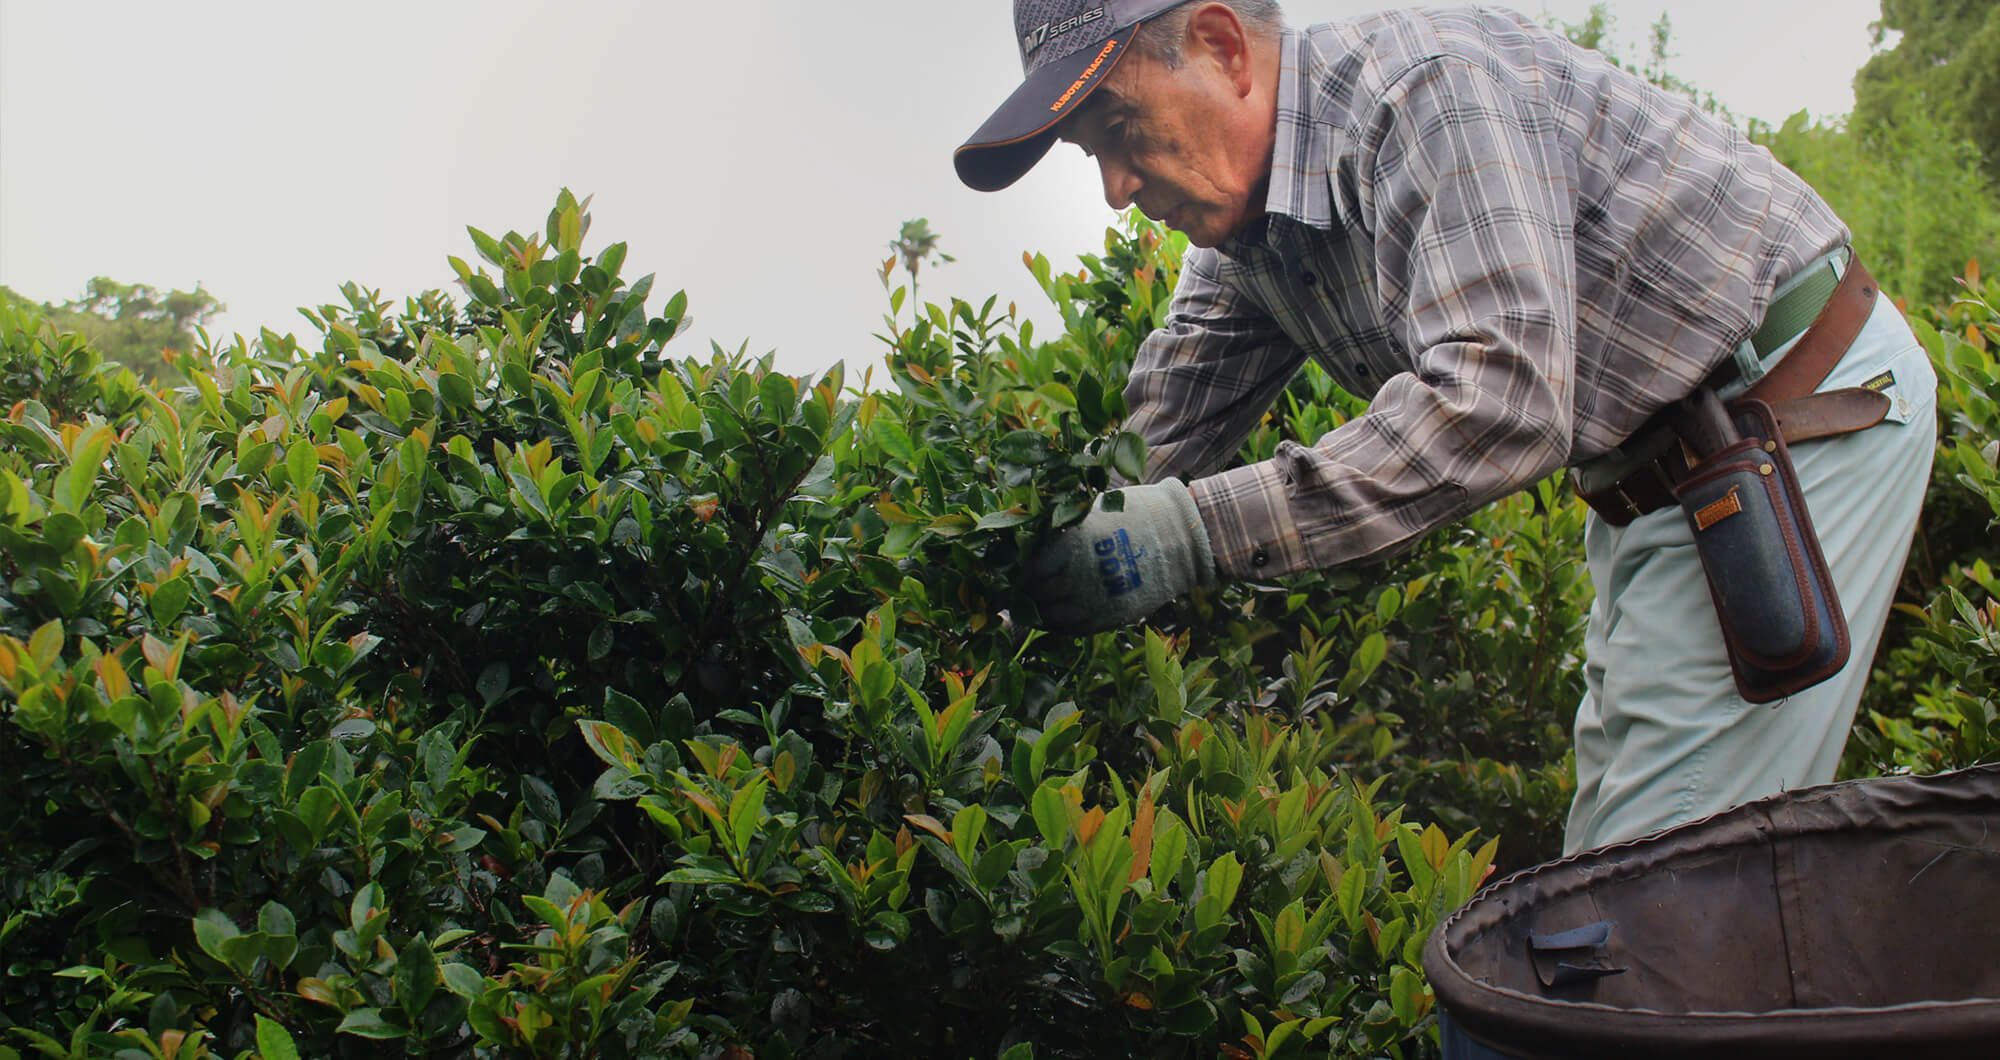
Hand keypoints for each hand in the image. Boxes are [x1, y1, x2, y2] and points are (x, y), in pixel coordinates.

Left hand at [1024, 479, 1215, 634]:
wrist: (1181, 538)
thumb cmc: (1136, 514)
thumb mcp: (1094, 510)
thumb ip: (1063, 528)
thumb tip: (1031, 539)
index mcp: (1070, 546)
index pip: (1030, 569)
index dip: (1020, 573)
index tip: (1015, 572)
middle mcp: (1078, 577)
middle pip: (1037, 595)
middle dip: (1026, 594)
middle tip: (1020, 591)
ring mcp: (1096, 601)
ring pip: (1052, 617)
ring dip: (1040, 613)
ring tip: (1036, 607)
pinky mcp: (1112, 617)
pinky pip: (1076, 629)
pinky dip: (1062, 626)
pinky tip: (1058, 618)